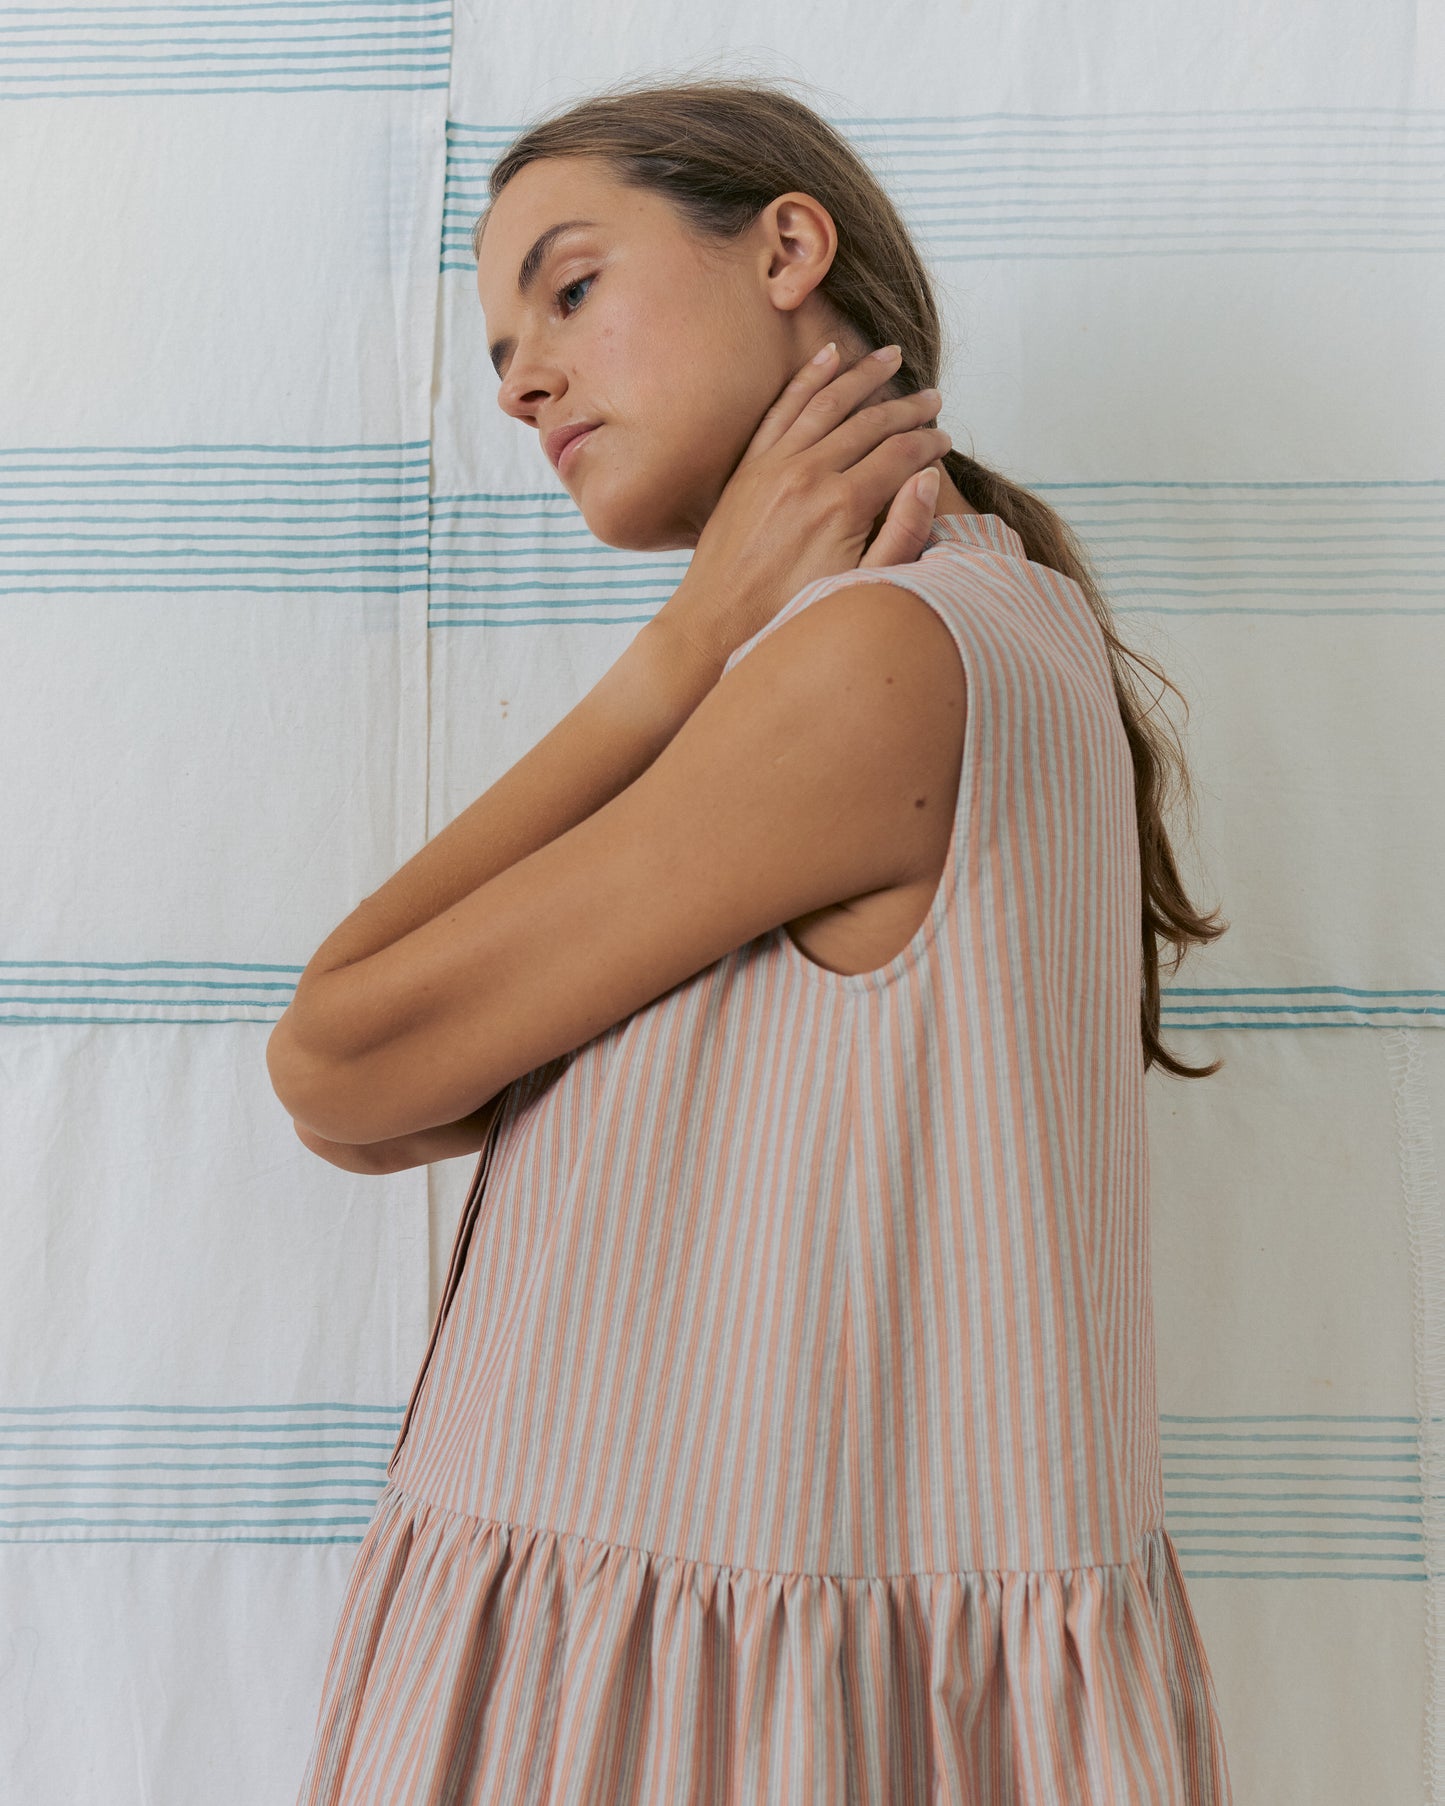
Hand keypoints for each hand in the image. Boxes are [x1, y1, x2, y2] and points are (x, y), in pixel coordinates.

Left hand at [659, 341, 949, 666]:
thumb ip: (902, 533)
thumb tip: (927, 479)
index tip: (946, 442)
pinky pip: (782, 408)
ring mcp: (773, 465)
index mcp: (842, 505)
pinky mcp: (748, 467)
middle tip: (933, 398)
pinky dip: (808, 378)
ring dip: (862, 375)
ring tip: (890, 356)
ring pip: (827, 403)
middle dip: (907, 408)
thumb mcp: (859, 587)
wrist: (716, 625)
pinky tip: (828, 358)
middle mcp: (808, 474)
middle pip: (869, 423)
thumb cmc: (789, 615)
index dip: (929, 445)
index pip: (900, 455)